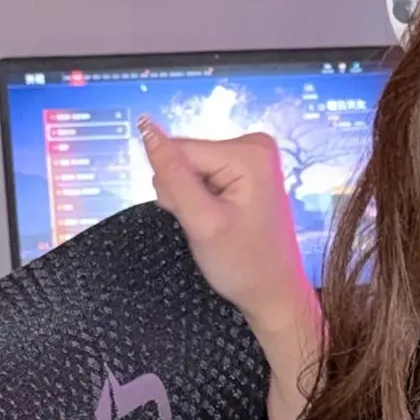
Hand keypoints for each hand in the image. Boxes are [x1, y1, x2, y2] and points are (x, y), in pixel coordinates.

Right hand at [140, 120, 312, 341]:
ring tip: (218, 223)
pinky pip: (203, 175)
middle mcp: (254, 144)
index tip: (197, 215)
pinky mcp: (245, 168)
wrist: (273, 291)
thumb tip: (146, 127)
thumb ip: (171, 173)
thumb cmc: (244, 264)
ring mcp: (251, 156)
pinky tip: (223, 218)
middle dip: (185, 193)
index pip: (177, 150)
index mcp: (249, 152)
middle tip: (209, 223)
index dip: (173, 188)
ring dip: (193, 199)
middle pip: (184, 157)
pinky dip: (204, 200)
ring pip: (189, 168)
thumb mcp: (201, 220)